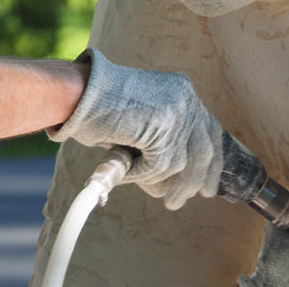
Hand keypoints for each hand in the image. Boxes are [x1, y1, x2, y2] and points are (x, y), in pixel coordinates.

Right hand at [47, 48, 223, 209]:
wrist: (77, 92)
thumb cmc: (97, 107)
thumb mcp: (140, 118)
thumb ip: (162, 137)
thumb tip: (179, 174)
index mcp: (182, 91)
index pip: (208, 131)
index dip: (210, 160)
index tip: (207, 181)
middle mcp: (185, 98)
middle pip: (205, 149)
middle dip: (199, 179)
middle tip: (193, 197)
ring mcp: (176, 112)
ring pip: (182, 164)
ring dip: (162, 181)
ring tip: (152, 191)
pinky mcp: (163, 128)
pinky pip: (159, 166)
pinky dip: (140, 174)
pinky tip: (125, 171)